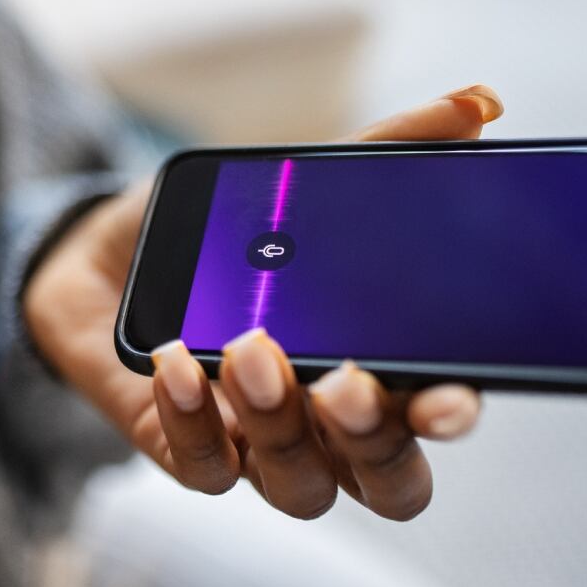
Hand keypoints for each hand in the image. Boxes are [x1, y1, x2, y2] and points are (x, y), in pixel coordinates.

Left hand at [23, 84, 503, 519]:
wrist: (108, 257)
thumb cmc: (220, 234)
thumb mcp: (297, 183)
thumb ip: (386, 149)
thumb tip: (478, 102)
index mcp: (372, 365)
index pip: (432, 415)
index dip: (449, 415)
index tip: (450, 392)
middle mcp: (326, 423)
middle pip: (384, 479)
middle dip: (374, 440)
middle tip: (347, 382)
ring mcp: (255, 442)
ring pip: (298, 484)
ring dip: (280, 422)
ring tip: (251, 346)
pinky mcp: (182, 445)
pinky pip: (203, 464)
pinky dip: (195, 417)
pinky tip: (180, 361)